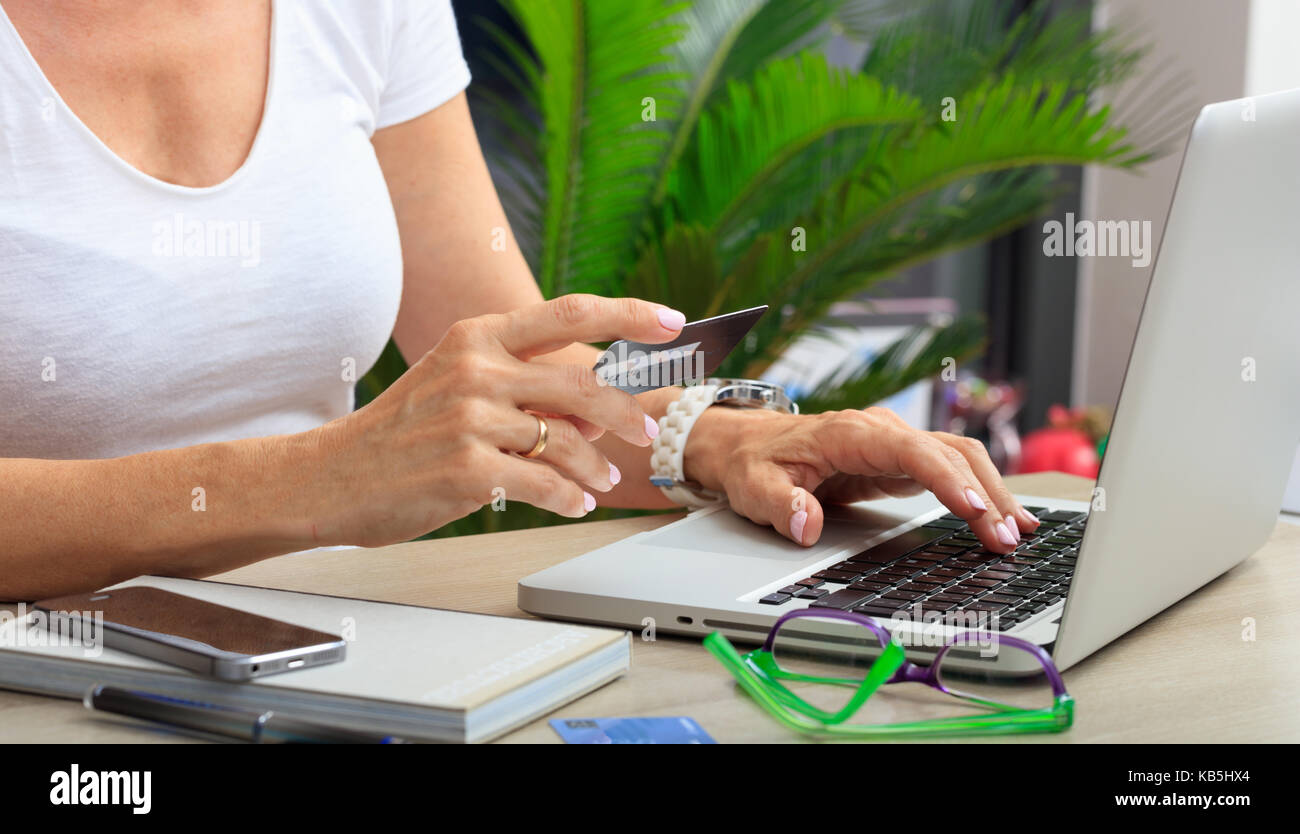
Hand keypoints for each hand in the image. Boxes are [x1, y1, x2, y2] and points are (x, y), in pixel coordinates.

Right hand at [311, 294, 682, 546]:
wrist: (333, 476)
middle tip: (647, 434)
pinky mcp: (465, 469)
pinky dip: (570, 498)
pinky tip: (574, 503)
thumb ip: (527, 387)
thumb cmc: (404, 431)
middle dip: (629, 413)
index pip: (570, 312)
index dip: (631, 313)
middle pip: (583, 384)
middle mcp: (477, 368)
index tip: (673, 321)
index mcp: (479, 336)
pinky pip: (545, 484)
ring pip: (568, 441)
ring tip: (604, 481)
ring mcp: (470, 419)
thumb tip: (598, 408)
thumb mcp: (459, 385)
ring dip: (598, 467)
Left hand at [683, 406, 1039, 553]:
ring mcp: (896, 443)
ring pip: (960, 458)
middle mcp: (882, 431)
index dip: (947, 481)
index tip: (974, 511)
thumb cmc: (755, 462)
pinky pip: (952, 469)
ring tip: (1020, 532)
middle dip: (986, 494)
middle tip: (1008, 539)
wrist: (750, 443)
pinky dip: (981, 491)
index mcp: (852, 433)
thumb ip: (780, 505)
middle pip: (951, 453)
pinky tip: (1002, 517)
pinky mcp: (901, 461)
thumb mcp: (754, 485)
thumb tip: (806, 525)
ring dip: (993, 492)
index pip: (913, 452)